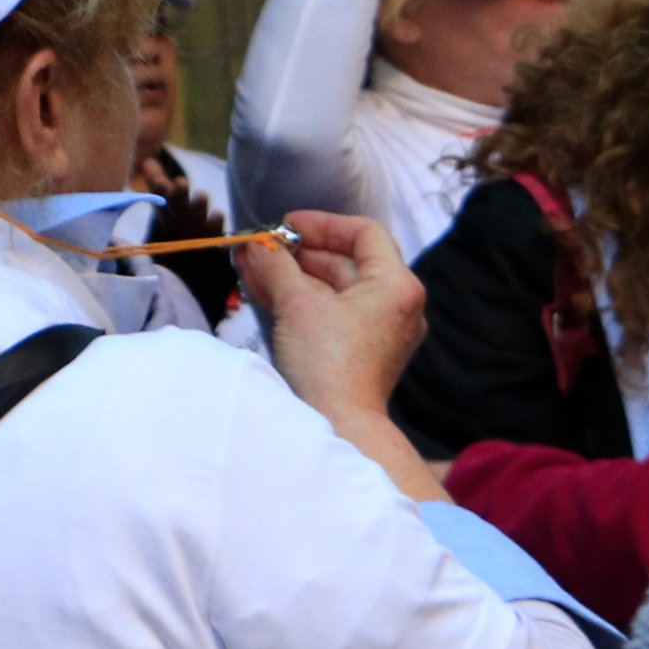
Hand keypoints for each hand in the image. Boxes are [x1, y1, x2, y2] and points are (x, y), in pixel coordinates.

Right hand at [243, 210, 447, 500]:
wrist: (340, 425)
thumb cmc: (327, 361)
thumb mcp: (297, 304)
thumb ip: (277, 266)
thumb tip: (258, 246)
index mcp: (395, 285)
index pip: (363, 233)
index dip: (322, 224)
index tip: (286, 226)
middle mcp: (397, 304)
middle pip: (347, 262)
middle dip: (298, 254)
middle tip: (260, 248)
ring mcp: (383, 330)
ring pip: (335, 289)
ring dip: (294, 276)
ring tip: (252, 267)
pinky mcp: (365, 351)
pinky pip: (334, 312)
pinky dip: (303, 301)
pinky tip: (265, 291)